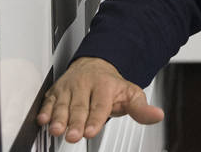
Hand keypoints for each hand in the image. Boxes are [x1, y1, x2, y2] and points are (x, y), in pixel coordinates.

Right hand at [36, 57, 164, 141]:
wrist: (95, 64)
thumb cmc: (111, 85)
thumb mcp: (131, 94)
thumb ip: (141, 109)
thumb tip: (157, 116)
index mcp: (104, 86)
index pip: (99, 106)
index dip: (94, 119)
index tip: (90, 131)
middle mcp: (85, 85)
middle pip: (79, 107)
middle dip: (75, 122)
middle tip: (73, 135)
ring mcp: (69, 87)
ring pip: (62, 104)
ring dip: (58, 117)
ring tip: (56, 129)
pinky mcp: (56, 90)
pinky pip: (49, 100)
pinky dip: (45, 110)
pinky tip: (43, 119)